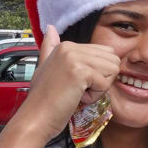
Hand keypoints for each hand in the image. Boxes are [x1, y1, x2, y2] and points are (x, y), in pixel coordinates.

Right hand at [9, 25, 120, 143]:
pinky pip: (105, 85)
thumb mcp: (45, 68)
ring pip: (112, 71)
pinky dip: (94, 97)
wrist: (35, 118)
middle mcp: (70, 47)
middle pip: (112, 61)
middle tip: (78, 90)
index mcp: (66, 45)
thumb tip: (50, 28)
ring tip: (77, 93)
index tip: (76, 84)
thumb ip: (49, 48)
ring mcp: (74, 58)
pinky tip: (76, 98)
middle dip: (101, 80)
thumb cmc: (43, 100)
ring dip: (99, 88)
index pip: (105, 53)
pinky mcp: (80, 72)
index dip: (96, 74)